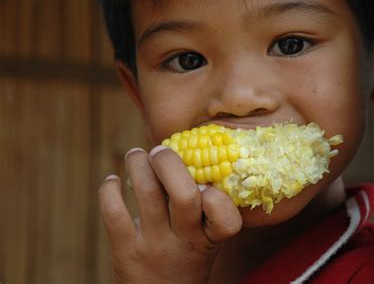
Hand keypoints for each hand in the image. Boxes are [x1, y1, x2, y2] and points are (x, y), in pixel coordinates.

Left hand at [99, 146, 242, 282]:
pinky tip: (112, 181)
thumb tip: (181, 155)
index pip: (226, 218)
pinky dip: (109, 188)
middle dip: (169, 162)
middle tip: (160, 151)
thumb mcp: (203, 241)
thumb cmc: (183, 260)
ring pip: (147, 193)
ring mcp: (154, 246)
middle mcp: (185, 242)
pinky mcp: (125, 250)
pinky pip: (113, 211)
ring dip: (138, 164)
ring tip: (135, 155)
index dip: (216, 196)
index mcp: (210, 239)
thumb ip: (200, 208)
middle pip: (184, 195)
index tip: (202, 183)